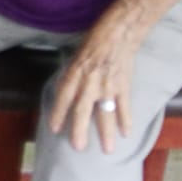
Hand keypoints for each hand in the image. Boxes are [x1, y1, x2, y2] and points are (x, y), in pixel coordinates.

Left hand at [48, 22, 139, 153]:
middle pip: (82, 109)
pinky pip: (125, 105)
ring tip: (107, 149)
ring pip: (105, 112)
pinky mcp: (123, 84)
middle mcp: (90, 80)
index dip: (58, 112)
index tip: (55, 128)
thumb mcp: (77, 55)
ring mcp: (108, 84)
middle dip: (80, 129)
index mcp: (75, 71)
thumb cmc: (95, 39)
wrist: (119, 31)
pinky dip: (126, 119)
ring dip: (106, 132)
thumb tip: (69, 91)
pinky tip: (126, 133)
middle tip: (78, 147)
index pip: (64, 96)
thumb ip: (73, 74)